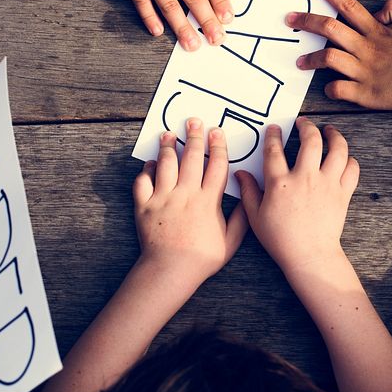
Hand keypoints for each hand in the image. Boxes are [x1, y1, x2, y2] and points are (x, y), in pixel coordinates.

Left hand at [133, 120, 247, 281]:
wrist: (169, 270)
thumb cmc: (201, 259)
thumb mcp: (231, 242)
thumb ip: (241, 219)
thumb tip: (248, 199)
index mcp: (207, 200)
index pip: (216, 166)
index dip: (218, 146)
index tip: (217, 132)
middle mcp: (185, 194)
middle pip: (191, 158)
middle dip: (194, 136)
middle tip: (194, 121)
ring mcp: (163, 198)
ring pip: (165, 164)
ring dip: (168, 147)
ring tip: (169, 134)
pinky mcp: (144, 206)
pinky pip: (143, 181)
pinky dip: (146, 170)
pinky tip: (150, 164)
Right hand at [235, 118, 358, 274]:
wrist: (309, 255)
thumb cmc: (280, 239)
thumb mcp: (256, 217)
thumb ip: (249, 192)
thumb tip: (241, 174)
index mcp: (280, 183)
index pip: (274, 150)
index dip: (273, 135)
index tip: (274, 129)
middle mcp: (305, 178)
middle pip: (310, 140)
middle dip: (307, 126)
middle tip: (303, 123)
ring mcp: (327, 184)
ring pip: (337, 149)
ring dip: (334, 135)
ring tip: (329, 131)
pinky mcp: (343, 193)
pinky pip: (352, 169)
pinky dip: (349, 160)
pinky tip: (344, 158)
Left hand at [287, 0, 391, 109]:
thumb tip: (377, 10)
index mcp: (377, 30)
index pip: (347, 4)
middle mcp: (367, 48)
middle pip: (329, 29)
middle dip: (306, 21)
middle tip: (290, 19)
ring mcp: (365, 71)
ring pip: (328, 59)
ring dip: (310, 59)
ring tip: (301, 61)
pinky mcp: (367, 94)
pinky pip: (339, 90)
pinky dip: (330, 89)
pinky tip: (329, 88)